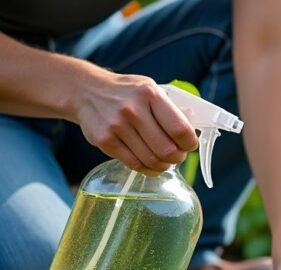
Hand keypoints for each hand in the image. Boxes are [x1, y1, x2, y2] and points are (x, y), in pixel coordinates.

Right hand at [72, 72, 198, 174]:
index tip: (189, 145)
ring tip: (165, 161)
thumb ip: (171, 108)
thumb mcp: (150, 89)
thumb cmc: (126, 93)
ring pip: (151, 160)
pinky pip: (135, 164)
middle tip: (178, 156)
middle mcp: (133, 110)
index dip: (190, 143)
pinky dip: (148, 169)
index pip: (180, 129)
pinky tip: (152, 165)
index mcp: (150, 94)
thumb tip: (194, 127)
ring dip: (163, 165)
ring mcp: (117, 126)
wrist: (86, 91)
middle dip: (178, 158)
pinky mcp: (106, 141)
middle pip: (167, 150)